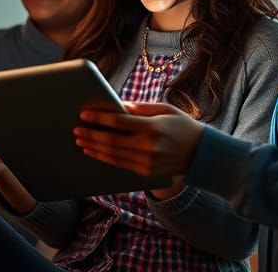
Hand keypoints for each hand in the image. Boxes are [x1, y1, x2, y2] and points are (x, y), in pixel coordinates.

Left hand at [73, 102, 205, 177]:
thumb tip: (117, 106)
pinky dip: (104, 158)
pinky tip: (94, 152)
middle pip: (111, 141)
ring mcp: (146, 162)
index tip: (84, 114)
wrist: (201, 153)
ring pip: (112, 155)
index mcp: (152, 127)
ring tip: (80, 140)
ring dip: (93, 147)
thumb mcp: (165, 109)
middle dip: (91, 135)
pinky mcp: (145, 173)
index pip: (118, 122)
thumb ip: (140, 108)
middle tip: (76, 129)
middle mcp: (147, 146)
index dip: (99, 118)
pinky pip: (119, 165)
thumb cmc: (181, 125)